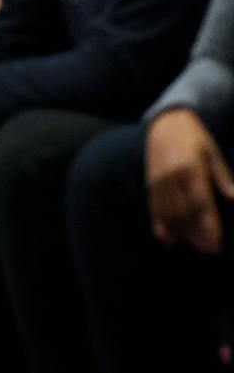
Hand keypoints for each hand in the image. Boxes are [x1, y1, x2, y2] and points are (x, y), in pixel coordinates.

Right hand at [145, 109, 232, 254]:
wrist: (166, 122)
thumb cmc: (195, 137)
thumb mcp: (213, 153)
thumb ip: (223, 177)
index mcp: (191, 169)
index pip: (201, 204)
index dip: (209, 225)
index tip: (217, 242)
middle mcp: (172, 177)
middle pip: (184, 213)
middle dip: (197, 234)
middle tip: (210, 250)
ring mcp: (158, 181)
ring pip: (168, 213)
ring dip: (181, 231)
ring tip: (194, 245)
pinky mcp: (149, 182)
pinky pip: (154, 207)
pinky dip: (160, 224)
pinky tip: (168, 237)